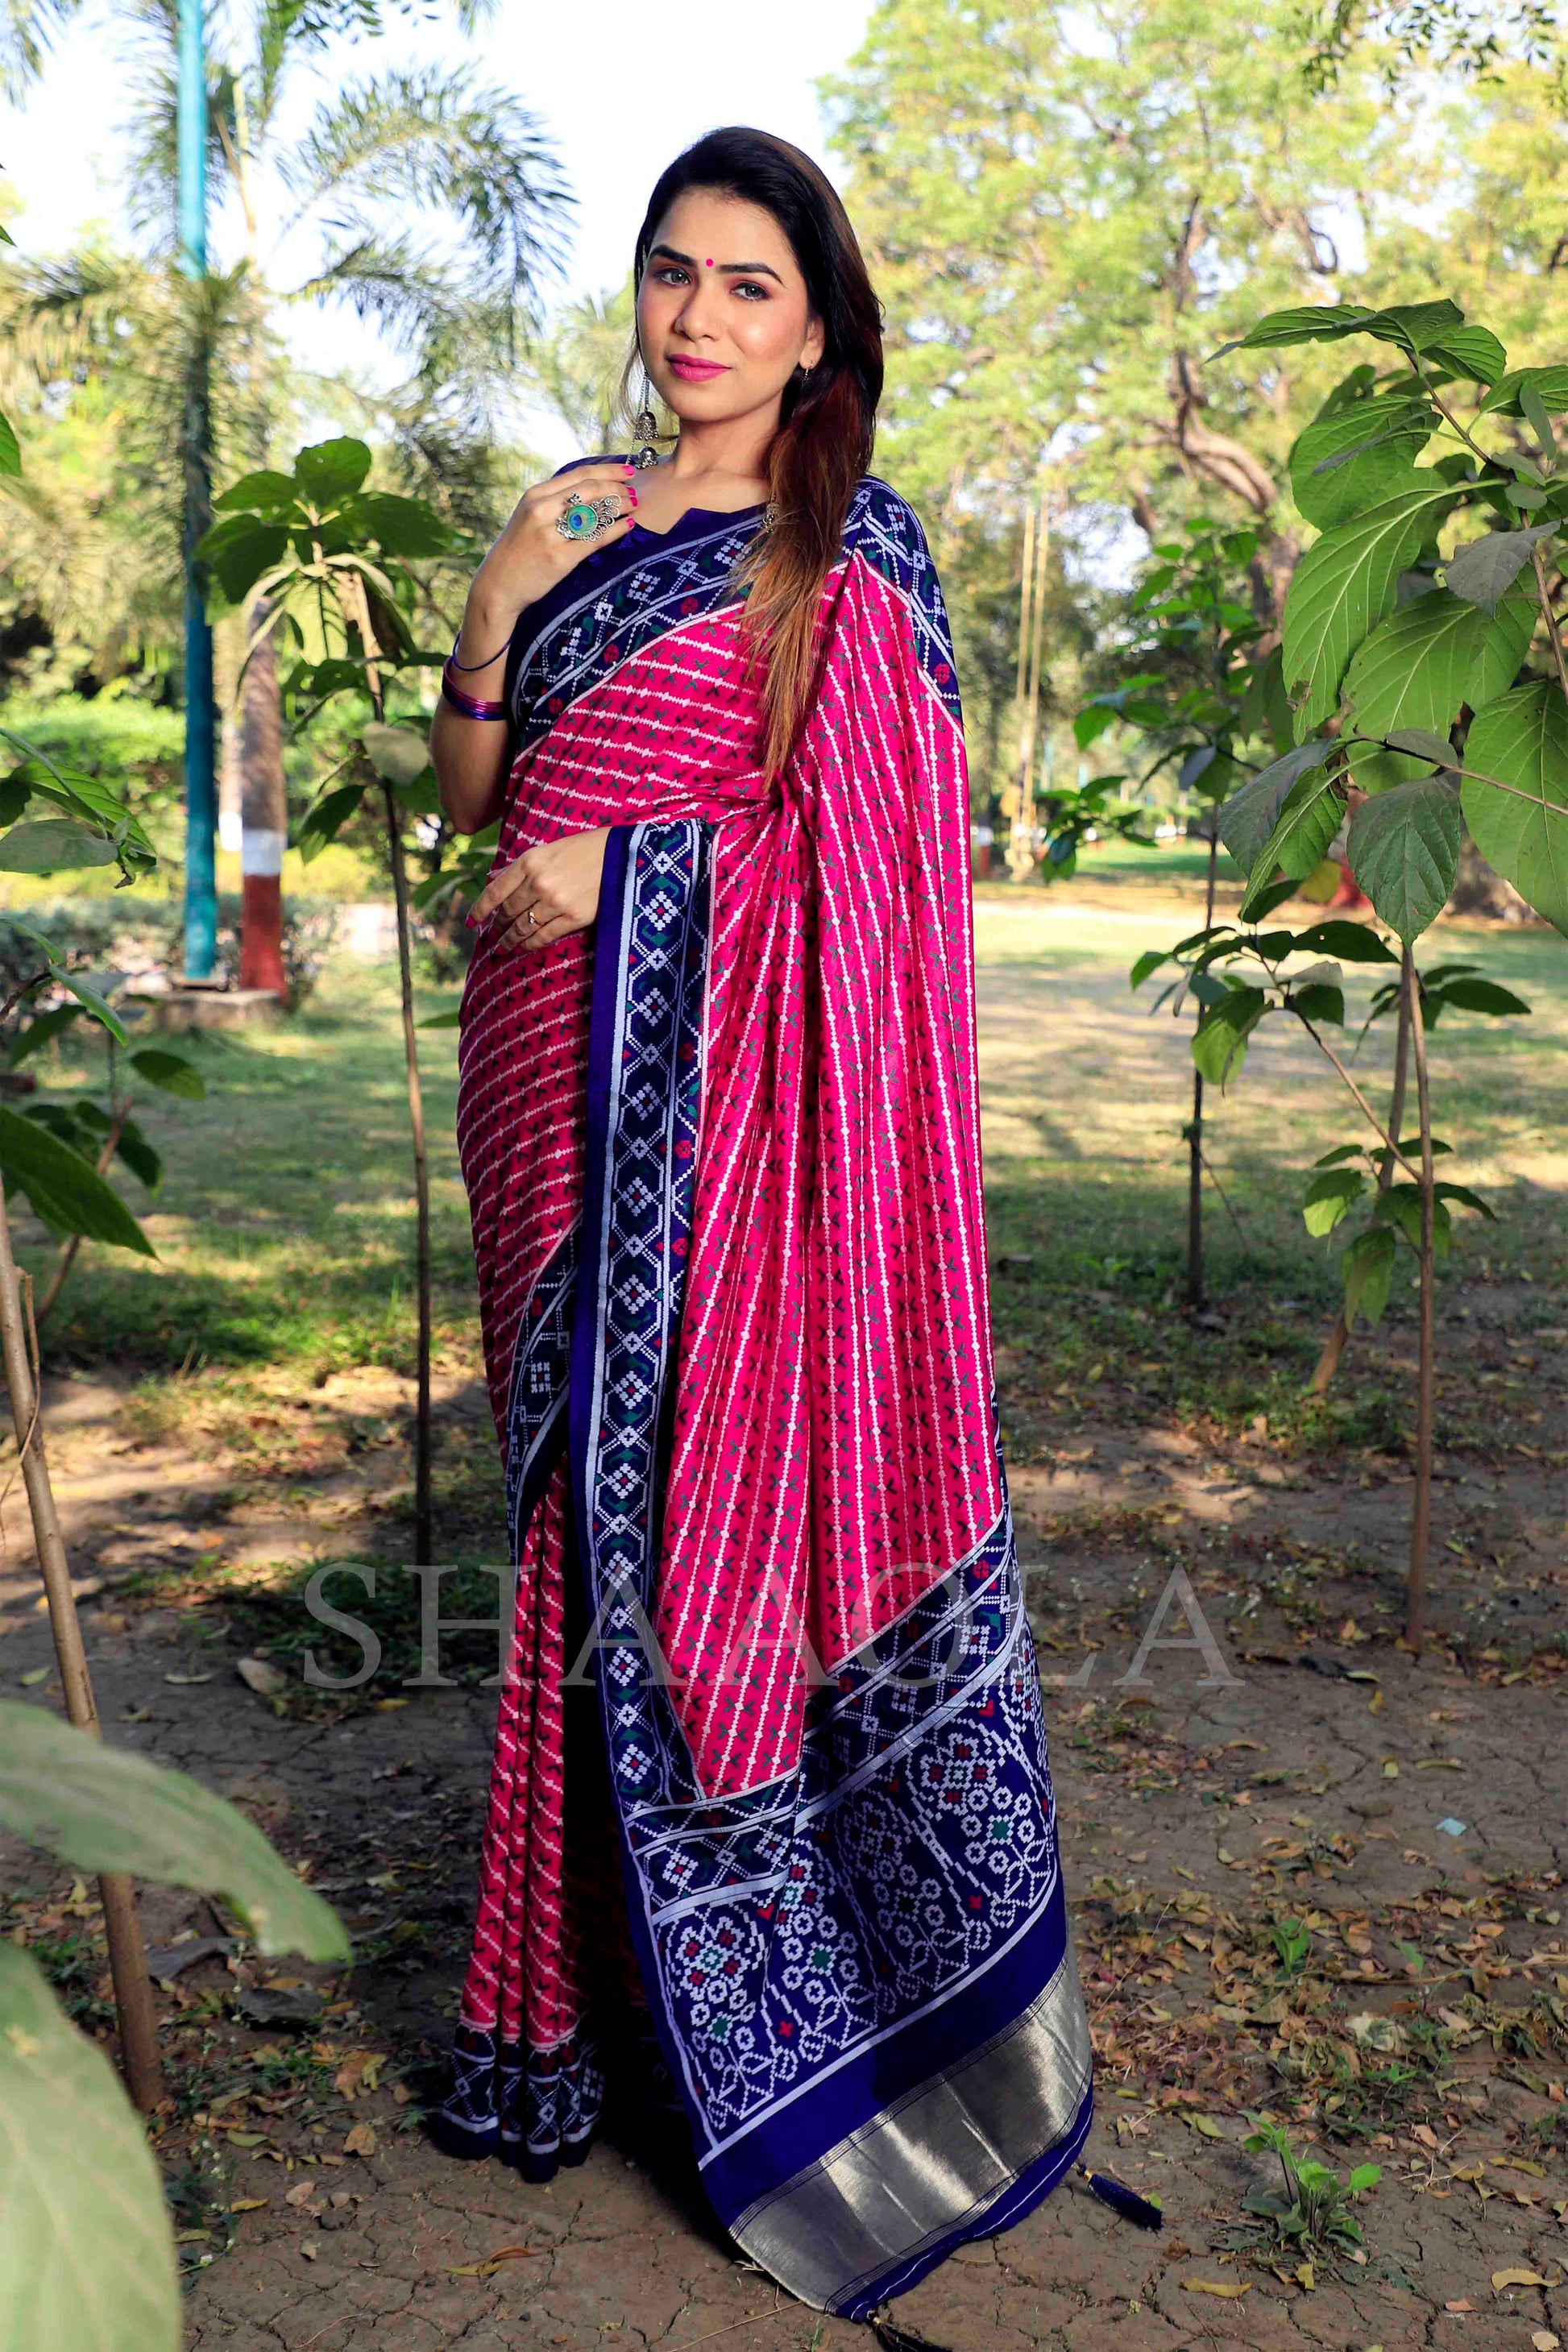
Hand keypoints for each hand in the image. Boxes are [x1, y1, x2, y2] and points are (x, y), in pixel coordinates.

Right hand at [459, 462, 639, 655]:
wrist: (498, 585)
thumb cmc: (518, 551)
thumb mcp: (528, 516)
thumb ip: (553, 501)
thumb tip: (589, 489)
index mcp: (536, 495)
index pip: (580, 474)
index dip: (608, 470)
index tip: (628, 470)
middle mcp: (541, 510)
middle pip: (590, 489)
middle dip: (618, 488)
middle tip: (635, 492)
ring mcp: (550, 534)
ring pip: (594, 512)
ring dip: (620, 506)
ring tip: (635, 506)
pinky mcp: (559, 558)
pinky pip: (595, 539)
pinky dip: (615, 530)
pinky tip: (628, 526)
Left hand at [473, 828, 610, 954]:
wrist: (619, 856)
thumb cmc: (582, 850)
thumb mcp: (546, 850)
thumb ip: (519, 867)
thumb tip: (493, 881)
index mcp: (529, 861)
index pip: (495, 891)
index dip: (480, 909)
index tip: (471, 922)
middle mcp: (539, 882)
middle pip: (508, 912)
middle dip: (497, 926)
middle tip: (493, 934)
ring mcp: (556, 902)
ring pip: (523, 927)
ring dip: (510, 940)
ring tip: (503, 947)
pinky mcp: (574, 917)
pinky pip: (544, 936)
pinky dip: (530, 944)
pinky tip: (524, 948)